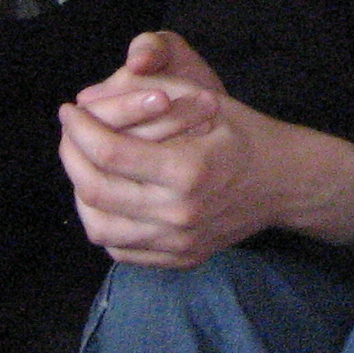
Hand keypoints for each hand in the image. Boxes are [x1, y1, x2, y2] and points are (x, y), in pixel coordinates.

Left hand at [58, 31, 353, 267]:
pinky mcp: (179, 259)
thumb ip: (149, 94)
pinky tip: (102, 196)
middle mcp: (179, 214)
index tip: (69, 110)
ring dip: (79, 193)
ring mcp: (178, 243)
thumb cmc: (243, 133)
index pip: (110, 154)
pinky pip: (120, 250)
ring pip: (100, 228)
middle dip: (71, 157)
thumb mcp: (204, 99)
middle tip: (69, 134)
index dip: (80, 129)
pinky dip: (101, 223)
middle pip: (96, 192)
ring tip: (80, 165)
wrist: (284, 182)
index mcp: (188, 170)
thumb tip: (89, 100)